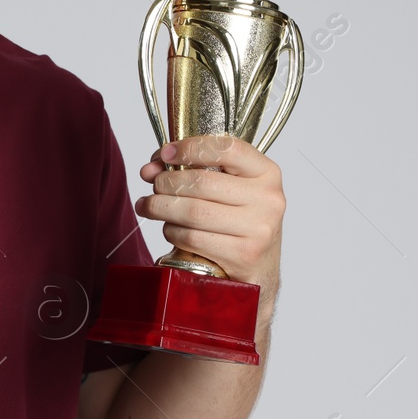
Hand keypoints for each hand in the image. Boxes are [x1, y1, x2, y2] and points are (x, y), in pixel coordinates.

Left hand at [134, 134, 285, 293]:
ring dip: (161, 207)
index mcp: (267, 173)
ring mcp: (258, 228)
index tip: (165, 154)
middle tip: (153, 185)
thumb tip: (151, 168)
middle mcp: (268, 199)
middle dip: (166, 182)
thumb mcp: (230, 189)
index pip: (227, 149)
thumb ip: (195, 170)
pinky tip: (171, 230)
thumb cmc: (239, 223)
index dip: (190, 147)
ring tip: (149, 206)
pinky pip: (192, 237)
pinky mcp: (243, 254)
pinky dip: (173, 232)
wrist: (259, 270)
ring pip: (193, 211)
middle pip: (201, 182)